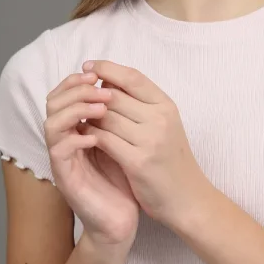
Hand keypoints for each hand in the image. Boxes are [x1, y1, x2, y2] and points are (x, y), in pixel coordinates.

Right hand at [44, 72, 139, 246]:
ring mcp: (63, 159)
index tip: (101, 73)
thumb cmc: (124, 180)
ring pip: (51, 123)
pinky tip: (96, 137)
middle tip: (101, 87)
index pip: (66, 93)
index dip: (79, 80)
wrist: (121, 220)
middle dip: (77, 89)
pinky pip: (59, 150)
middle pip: (53, 102)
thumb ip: (119, 117)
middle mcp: (65, 140)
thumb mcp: (125, 142)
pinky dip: (76, 139)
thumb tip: (123, 84)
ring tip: (102, 107)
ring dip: (76, 110)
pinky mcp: (65, 178)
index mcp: (78, 128)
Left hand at [78, 60, 214, 227]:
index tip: (88, 66)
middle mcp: (160, 119)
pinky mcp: (138, 161)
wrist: (187, 197)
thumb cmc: (171, 159)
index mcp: (166, 106)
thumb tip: (107, 82)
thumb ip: (141, 104)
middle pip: (114, 96)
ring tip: (79, 118)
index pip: (133, 77)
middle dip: (91, 96)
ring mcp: (150, 140)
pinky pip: (104, 140)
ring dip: (88, 117)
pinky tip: (85, 137)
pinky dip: (91, 136)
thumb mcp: (164, 124)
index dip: (107, 68)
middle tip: (77, 97)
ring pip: (106, 117)